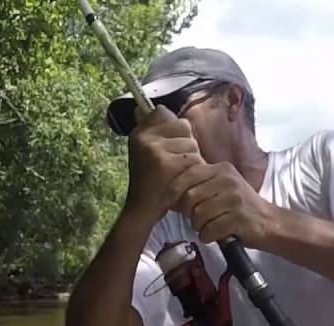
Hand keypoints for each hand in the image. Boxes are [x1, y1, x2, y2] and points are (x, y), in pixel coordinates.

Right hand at [125, 106, 202, 221]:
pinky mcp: (167, 165)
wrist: (144, 208)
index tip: (169, 146)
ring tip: (179, 174)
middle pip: (183, 126)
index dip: (174, 130)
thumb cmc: (151, 181)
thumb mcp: (146, 152)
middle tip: (175, 164)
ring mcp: (155, 150)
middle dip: (186, 145)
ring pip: (192, 144)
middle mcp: (144, 138)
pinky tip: (184, 181)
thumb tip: (157, 109)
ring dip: (192, 160)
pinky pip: (194, 159)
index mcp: (138, 133)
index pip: (163, 112)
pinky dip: (194, 171)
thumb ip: (155, 131)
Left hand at [170, 162, 276, 247]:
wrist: (270, 222)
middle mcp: (228, 180)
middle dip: (188, 213)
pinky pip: (210, 229)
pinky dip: (208, 236)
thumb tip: (169, 193)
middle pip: (190, 197)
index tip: (169, 204)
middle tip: (196, 220)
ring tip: (207, 228)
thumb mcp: (223, 187)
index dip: (173, 191)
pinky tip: (213, 236)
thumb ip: (200, 184)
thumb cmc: (241, 207)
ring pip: (199, 214)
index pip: (187, 174)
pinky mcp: (239, 218)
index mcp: (221, 169)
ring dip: (198, 226)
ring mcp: (234, 199)